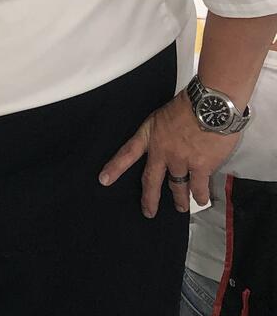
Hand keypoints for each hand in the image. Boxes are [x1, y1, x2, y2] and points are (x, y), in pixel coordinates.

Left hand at [99, 92, 237, 216]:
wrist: (212, 106)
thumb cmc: (190, 104)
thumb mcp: (164, 114)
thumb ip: (162, 132)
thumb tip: (169, 142)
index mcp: (150, 135)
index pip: (128, 153)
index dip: (115, 167)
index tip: (104, 180)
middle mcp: (162, 152)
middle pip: (151, 180)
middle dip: (149, 199)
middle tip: (148, 212)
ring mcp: (181, 161)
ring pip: (177, 187)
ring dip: (179, 199)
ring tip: (181, 208)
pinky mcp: (201, 167)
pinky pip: (199, 186)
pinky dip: (201, 194)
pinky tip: (201, 199)